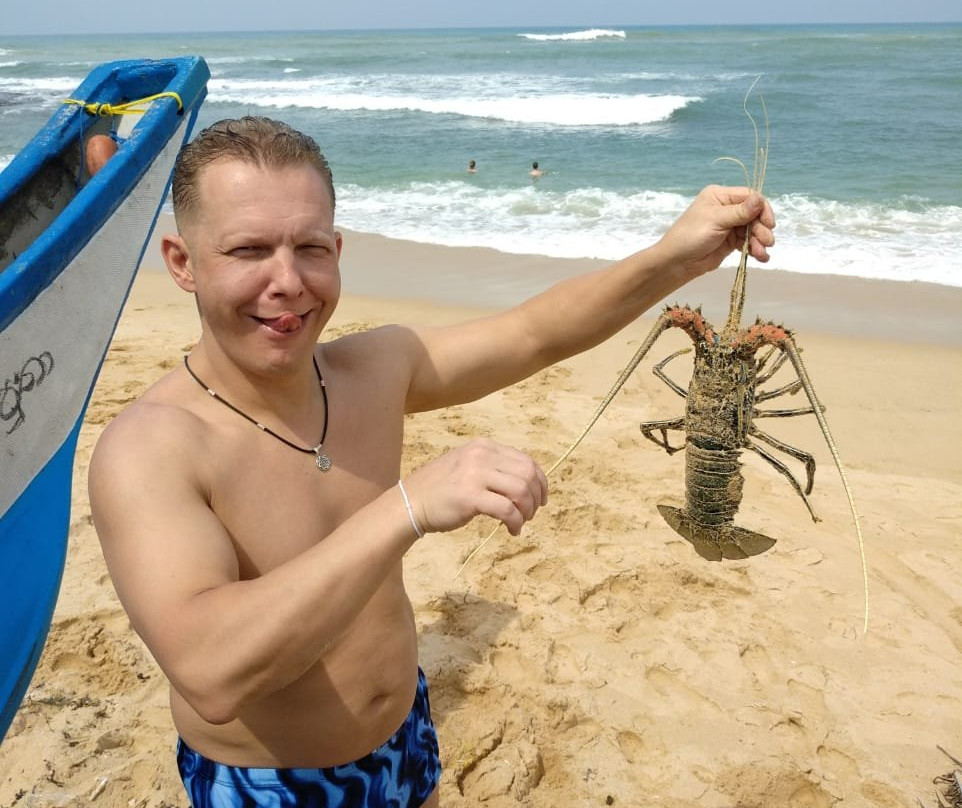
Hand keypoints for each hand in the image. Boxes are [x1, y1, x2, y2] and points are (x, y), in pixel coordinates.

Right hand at [402, 439, 547, 536]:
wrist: (411, 502)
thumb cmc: (441, 488)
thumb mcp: (468, 465)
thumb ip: (493, 467)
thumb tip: (526, 481)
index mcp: (484, 446)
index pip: (526, 460)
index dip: (540, 481)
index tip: (541, 498)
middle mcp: (481, 456)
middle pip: (528, 474)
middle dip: (536, 497)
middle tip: (531, 513)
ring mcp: (475, 475)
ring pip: (521, 491)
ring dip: (527, 511)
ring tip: (521, 522)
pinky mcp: (470, 497)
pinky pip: (507, 510)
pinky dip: (515, 522)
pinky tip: (512, 530)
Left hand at [655, 185, 775, 278]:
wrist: (677, 263)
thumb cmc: (691, 236)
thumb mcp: (716, 220)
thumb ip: (739, 212)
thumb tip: (760, 199)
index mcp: (720, 196)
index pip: (749, 196)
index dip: (762, 209)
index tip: (769, 223)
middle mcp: (726, 208)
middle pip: (754, 214)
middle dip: (762, 228)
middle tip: (767, 242)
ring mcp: (729, 225)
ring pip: (753, 229)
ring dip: (760, 241)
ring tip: (761, 253)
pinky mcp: (731, 241)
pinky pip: (748, 242)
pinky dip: (755, 249)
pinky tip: (761, 257)